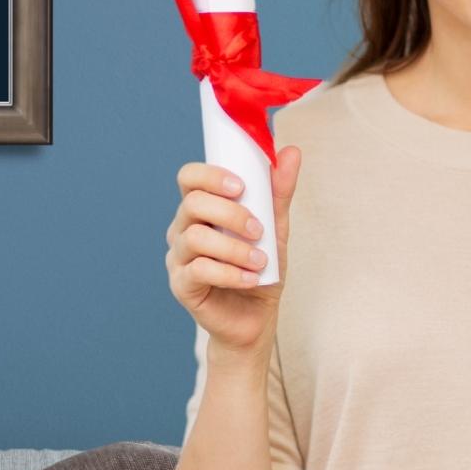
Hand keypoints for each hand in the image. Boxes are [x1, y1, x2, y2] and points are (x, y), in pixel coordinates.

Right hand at [164, 146, 302, 354]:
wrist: (257, 317)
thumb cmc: (261, 268)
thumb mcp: (276, 227)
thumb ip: (279, 192)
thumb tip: (291, 151)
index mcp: (201, 209)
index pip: (189, 177)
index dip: (211, 175)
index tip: (241, 186)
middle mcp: (183, 229)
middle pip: (192, 204)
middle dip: (230, 213)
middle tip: (258, 229)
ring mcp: (178, 257)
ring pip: (195, 238)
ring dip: (234, 248)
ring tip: (261, 260)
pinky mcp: (181, 285)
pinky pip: (199, 270)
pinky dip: (230, 273)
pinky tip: (251, 279)